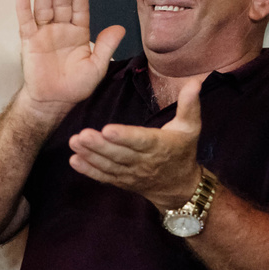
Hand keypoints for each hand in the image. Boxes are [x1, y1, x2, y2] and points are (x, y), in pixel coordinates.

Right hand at [15, 0, 124, 117]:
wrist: (54, 101)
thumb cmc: (75, 86)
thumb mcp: (97, 67)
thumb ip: (106, 46)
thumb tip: (119, 29)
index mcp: (79, 32)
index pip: (80, 9)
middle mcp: (61, 29)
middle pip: (62, 3)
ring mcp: (45, 33)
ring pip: (44, 8)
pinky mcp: (29, 41)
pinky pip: (26, 23)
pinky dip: (23, 9)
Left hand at [68, 76, 204, 209]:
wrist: (179, 187)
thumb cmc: (183, 151)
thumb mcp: (191, 127)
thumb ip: (190, 105)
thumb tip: (194, 82)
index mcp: (159, 146)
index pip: (140, 140)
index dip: (124, 136)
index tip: (107, 130)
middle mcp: (143, 162)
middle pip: (119, 154)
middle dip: (99, 146)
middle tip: (82, 135)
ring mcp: (131, 173)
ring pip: (109, 165)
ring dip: (90, 155)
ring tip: (74, 143)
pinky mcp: (122, 181)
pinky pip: (104, 177)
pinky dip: (89, 171)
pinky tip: (74, 161)